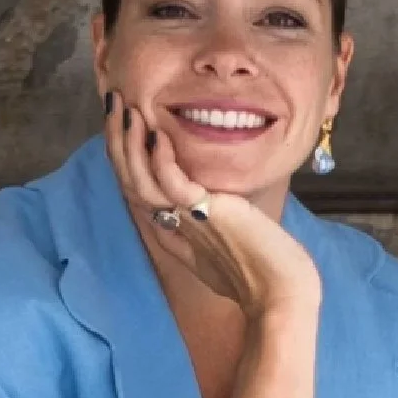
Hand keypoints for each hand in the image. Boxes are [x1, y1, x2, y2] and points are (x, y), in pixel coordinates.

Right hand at [103, 90, 320, 317]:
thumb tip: (212, 195)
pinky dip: (162, 159)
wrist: (283, 293)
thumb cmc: (263, 270)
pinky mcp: (207, 215)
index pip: (137, 188)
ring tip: (125, 108)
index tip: (122, 122)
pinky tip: (159, 134)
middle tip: (114, 104)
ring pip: (141, 182)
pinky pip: (173, 184)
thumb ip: (212, 216)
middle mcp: (174, 226)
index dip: (124, 155)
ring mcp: (188, 222)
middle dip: (118, 141)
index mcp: (175, 231)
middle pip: (130, 181)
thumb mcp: (229, 236)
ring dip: (129, 142)